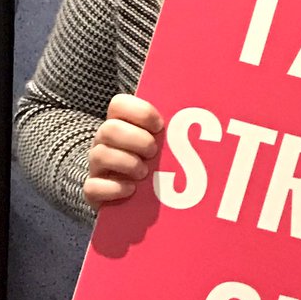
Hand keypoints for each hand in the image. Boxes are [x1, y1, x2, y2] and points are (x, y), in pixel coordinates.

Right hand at [84, 94, 163, 208]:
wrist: (129, 196)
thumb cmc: (153, 162)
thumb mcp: (162, 143)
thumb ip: (172, 129)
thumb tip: (208, 115)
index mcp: (121, 123)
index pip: (119, 104)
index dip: (141, 112)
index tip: (160, 126)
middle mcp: (105, 142)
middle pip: (109, 129)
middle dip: (136, 140)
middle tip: (154, 152)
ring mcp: (97, 166)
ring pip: (100, 155)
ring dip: (127, 163)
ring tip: (144, 173)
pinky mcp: (93, 190)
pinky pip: (93, 187)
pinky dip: (114, 188)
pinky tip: (131, 189)